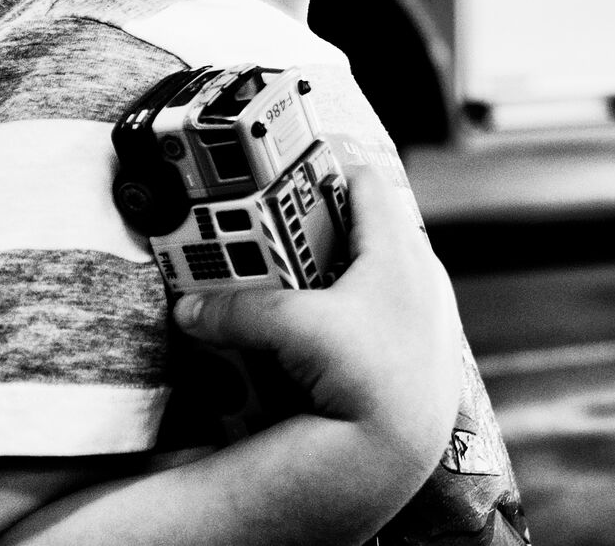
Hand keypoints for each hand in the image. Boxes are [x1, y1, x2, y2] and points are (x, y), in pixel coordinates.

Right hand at [173, 165, 461, 471]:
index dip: (321, 169)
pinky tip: (309, 344)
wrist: (409, 445)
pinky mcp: (413, 347)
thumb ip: (244, 311)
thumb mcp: (301, 330)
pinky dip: (338, 317)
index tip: (282, 171)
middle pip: (356, 230)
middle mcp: (417, 272)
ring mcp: (421, 311)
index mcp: (399, 248)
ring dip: (320, 281)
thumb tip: (193, 309)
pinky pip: (369, 314)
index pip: (363, 181)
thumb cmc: (376, 375)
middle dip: (306, 233)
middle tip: (261, 242)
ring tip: (277, 297)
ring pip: (361, 275)